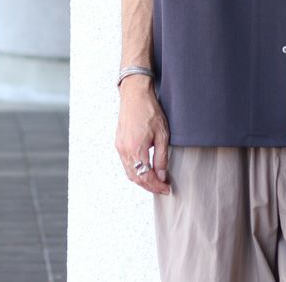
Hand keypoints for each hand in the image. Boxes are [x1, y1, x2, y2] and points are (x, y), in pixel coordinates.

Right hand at [115, 74, 170, 194]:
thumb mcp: (162, 135)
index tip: (166, 189)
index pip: (146, 177)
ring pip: (129, 172)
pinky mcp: (118, 143)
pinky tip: (145, 169)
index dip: (157, 186)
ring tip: (155, 180)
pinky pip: (126, 164)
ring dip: (141, 180)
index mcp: (136, 150)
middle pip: (136, 178)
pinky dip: (135, 171)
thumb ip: (161, 157)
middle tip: (162, 187)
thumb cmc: (150, 111)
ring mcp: (120, 147)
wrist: (135, 95)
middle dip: (149, 186)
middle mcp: (125, 151)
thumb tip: (161, 175)